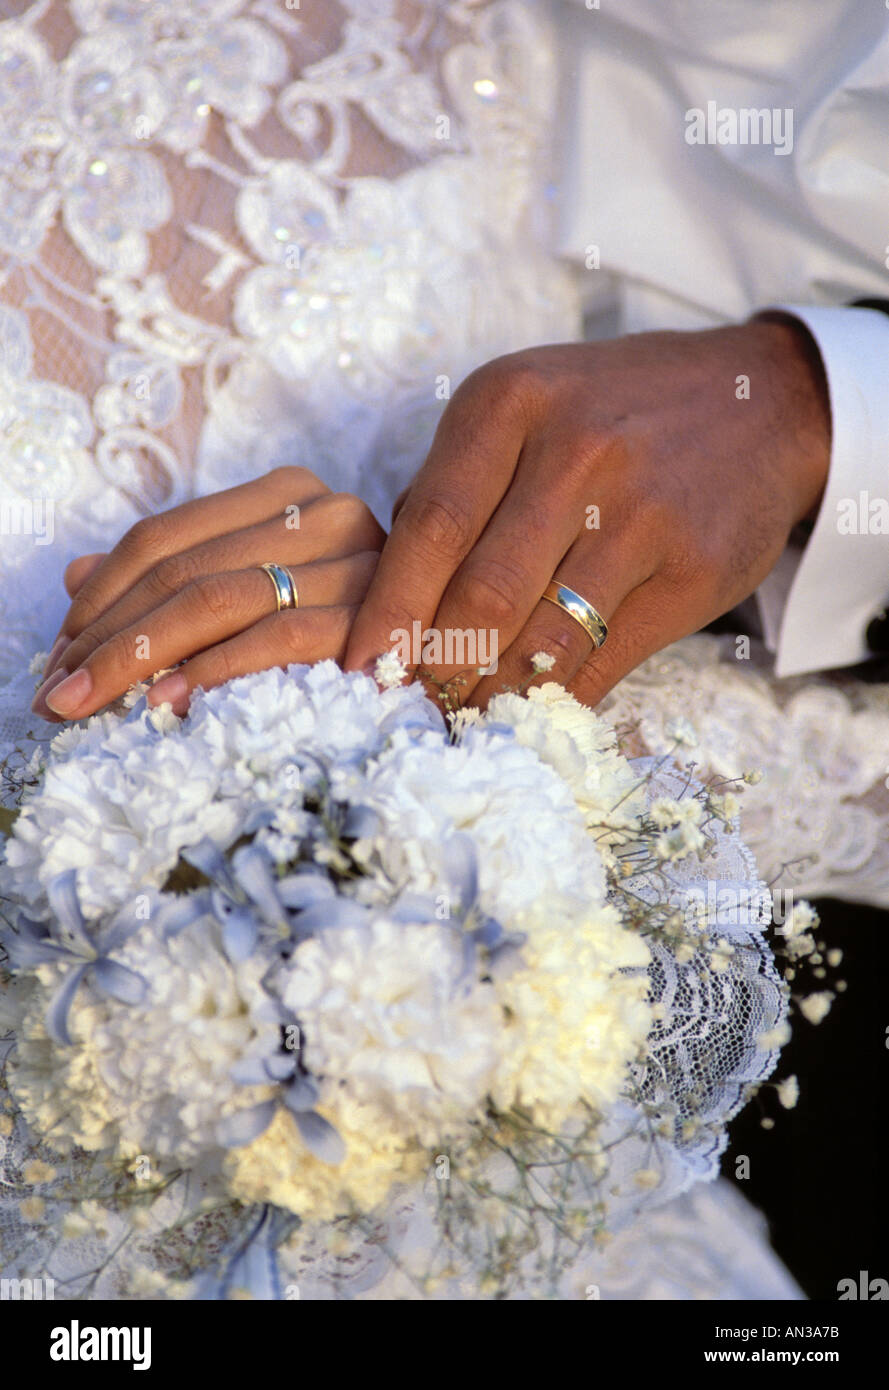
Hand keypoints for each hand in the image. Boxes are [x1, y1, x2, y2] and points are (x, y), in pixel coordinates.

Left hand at [33, 466, 384, 720]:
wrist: (459, 674)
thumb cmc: (343, 644)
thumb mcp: (247, 597)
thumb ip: (171, 578)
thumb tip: (77, 574)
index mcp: (290, 496)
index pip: (165, 535)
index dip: (99, 598)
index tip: (58, 657)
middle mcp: (328, 513)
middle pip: (183, 568)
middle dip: (105, 638)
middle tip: (55, 696)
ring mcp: (358, 562)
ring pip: (219, 598)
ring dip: (139, 657)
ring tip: (89, 705)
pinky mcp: (380, 618)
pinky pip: (279, 638)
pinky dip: (215, 670)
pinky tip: (168, 702)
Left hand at [344, 317, 830, 706]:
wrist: (758, 404)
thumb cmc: (615, 412)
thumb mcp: (526, 406)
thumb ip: (457, 484)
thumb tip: (388, 595)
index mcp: (513, 403)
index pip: (431, 527)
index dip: (387, 612)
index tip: (359, 670)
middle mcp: (577, 453)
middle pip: (480, 594)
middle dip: (434, 666)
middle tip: (407, 706)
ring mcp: (643, 514)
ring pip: (541, 639)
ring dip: (489, 695)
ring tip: (456, 719)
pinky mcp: (691, 571)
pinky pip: (603, 660)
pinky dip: (553, 700)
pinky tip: (523, 714)